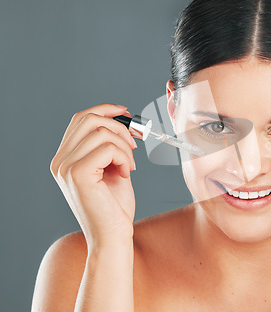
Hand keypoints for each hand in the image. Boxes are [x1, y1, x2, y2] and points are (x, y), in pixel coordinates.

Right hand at [50, 104, 137, 249]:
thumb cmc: (114, 207)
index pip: (80, 119)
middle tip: (134, 143)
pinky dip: (124, 157)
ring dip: (124, 147)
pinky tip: (125, 175)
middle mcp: (60, 161)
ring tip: (128, 167)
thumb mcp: (111, 168)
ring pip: (102, 133)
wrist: (112, 236)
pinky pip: (108, 148)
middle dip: (118, 126)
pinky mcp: (78, 173)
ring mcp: (66, 167)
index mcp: (64, 159)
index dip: (105, 111)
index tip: (126, 113)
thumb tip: (123, 120)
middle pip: (88, 119)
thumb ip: (109, 145)